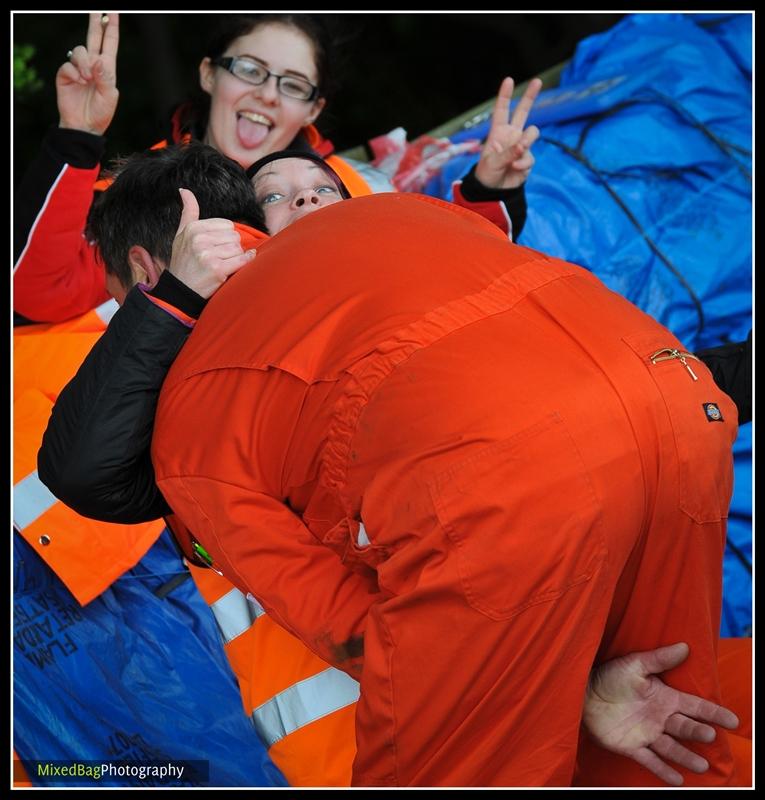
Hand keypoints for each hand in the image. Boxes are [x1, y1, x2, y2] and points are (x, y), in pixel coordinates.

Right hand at [57, 13, 119, 134]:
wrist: (84, 126)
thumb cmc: (100, 113)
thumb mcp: (109, 97)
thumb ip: (105, 78)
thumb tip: (98, 60)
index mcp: (107, 69)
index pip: (109, 44)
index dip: (111, 28)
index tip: (113, 13)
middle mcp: (93, 65)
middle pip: (93, 38)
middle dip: (94, 22)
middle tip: (96, 9)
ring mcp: (78, 68)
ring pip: (80, 51)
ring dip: (84, 63)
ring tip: (88, 79)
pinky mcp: (66, 74)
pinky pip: (68, 64)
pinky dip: (75, 73)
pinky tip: (79, 83)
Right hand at [170, 189, 256, 298]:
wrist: (181, 291)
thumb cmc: (184, 262)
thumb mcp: (181, 235)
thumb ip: (188, 212)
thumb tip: (184, 190)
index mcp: (193, 229)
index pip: (227, 225)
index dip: (224, 238)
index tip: (214, 248)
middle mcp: (199, 240)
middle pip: (234, 236)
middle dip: (231, 248)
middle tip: (218, 258)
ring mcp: (208, 255)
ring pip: (239, 248)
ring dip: (235, 258)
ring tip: (222, 265)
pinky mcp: (218, 270)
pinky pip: (243, 260)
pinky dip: (246, 262)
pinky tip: (241, 264)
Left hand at [474, 76, 541, 190]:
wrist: (493, 191)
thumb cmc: (487, 174)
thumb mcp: (493, 162)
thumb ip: (509, 152)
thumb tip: (524, 146)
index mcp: (498, 132)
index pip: (501, 110)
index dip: (505, 96)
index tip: (509, 80)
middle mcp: (511, 135)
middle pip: (523, 112)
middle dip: (530, 96)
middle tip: (538, 81)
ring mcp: (521, 146)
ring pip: (532, 134)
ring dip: (527, 141)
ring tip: (519, 151)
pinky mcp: (527, 158)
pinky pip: (530, 156)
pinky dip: (523, 163)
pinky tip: (515, 169)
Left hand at [583, 642, 738, 785]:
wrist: (583, 691)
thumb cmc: (609, 675)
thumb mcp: (635, 663)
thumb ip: (660, 658)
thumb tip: (684, 646)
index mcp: (664, 698)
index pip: (695, 707)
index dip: (713, 713)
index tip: (733, 720)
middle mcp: (659, 718)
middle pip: (685, 727)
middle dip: (698, 732)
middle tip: (709, 735)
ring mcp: (646, 733)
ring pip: (671, 748)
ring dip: (686, 756)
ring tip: (701, 765)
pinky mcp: (631, 746)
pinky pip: (650, 760)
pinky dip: (663, 771)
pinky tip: (678, 781)